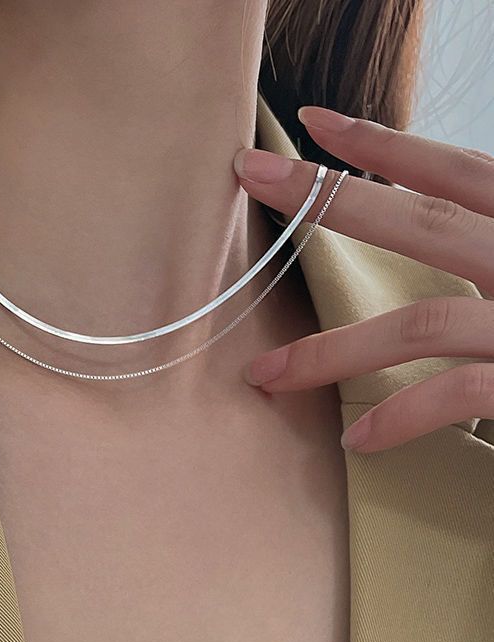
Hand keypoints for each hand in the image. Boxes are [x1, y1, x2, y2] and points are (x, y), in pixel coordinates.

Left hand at [234, 106, 493, 453]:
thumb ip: (491, 250)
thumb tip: (439, 242)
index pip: (456, 171)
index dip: (385, 145)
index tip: (316, 123)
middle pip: (420, 220)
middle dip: (327, 197)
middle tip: (249, 173)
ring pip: (418, 322)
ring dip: (330, 351)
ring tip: (266, 376)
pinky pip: (458, 395)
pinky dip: (400, 419)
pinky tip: (356, 440)